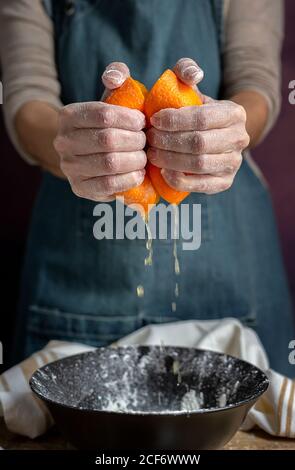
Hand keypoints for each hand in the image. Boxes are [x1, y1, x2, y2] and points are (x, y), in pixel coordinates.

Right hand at [54, 62, 145, 200]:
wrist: (89, 155)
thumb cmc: (108, 124)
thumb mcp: (110, 97)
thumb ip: (116, 76)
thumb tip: (115, 78)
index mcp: (68, 116)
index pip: (104, 115)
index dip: (129, 119)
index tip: (142, 122)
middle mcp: (63, 142)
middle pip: (108, 140)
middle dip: (135, 141)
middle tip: (146, 141)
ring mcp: (69, 167)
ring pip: (110, 163)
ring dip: (135, 160)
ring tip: (143, 157)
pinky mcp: (79, 188)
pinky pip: (108, 185)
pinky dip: (129, 179)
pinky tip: (139, 173)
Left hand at [147, 58, 249, 194]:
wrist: (215, 136)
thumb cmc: (195, 110)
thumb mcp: (192, 88)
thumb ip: (186, 71)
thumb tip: (193, 75)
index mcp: (235, 113)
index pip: (202, 118)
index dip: (174, 120)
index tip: (153, 120)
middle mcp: (240, 139)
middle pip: (199, 143)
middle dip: (169, 142)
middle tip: (149, 139)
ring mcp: (233, 163)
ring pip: (198, 165)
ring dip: (170, 160)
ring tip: (152, 154)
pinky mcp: (224, 183)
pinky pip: (200, 185)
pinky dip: (178, 180)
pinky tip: (163, 172)